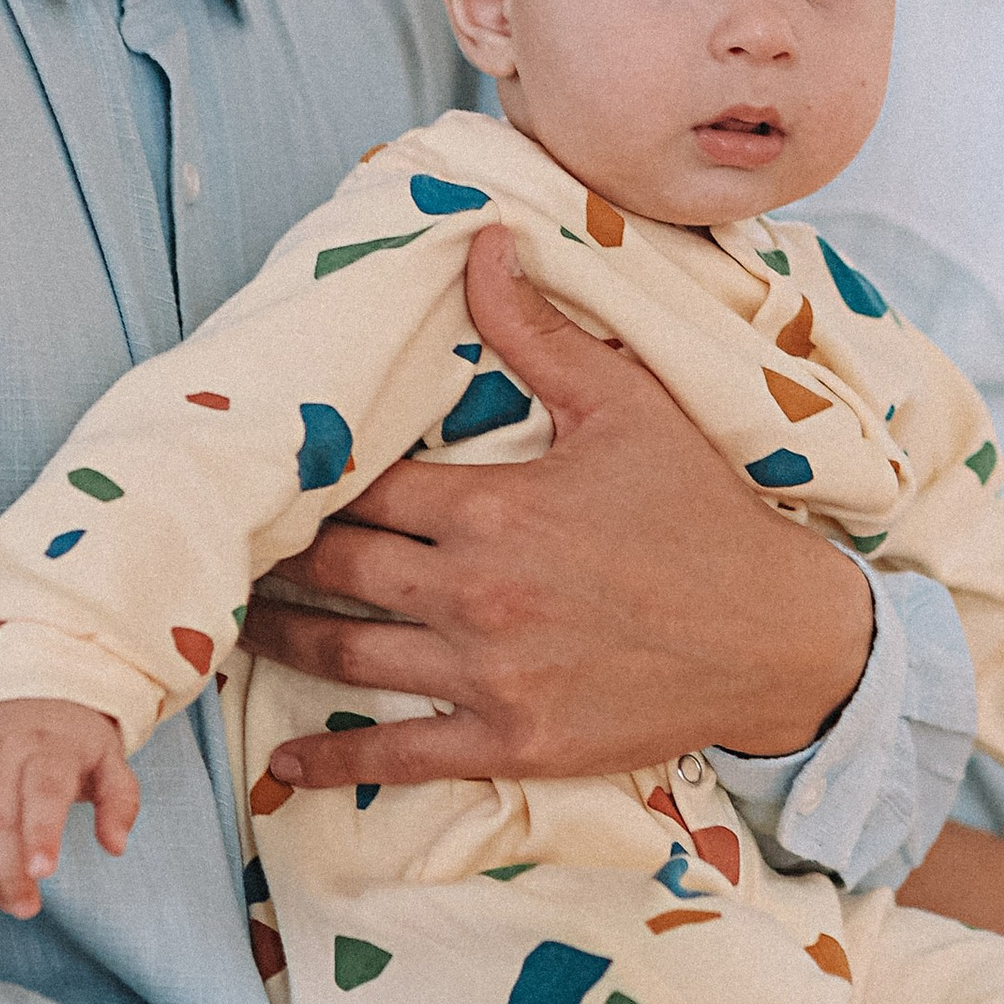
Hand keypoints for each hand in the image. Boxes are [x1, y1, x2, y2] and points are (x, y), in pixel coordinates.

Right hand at [0, 698, 138, 920]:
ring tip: (8, 899)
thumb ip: (120, 802)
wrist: (17, 686)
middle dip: (9, 873)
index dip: (41, 834)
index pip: (42, 791)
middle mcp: (2, 748)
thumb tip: (115, 846)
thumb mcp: (108, 758)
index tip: (43, 873)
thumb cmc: (68, 737)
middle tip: (26, 908)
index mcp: (50, 745)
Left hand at [242, 225, 875, 796]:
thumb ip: (538, 332)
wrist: (775, 636)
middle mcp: (475, 592)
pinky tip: (284, 757)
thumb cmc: (702, 513)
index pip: (365, 487)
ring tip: (236, 625)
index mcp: (493, 507)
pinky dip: (332, 759)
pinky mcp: (509, 741)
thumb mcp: (626, 407)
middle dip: (277, 555)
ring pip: (346, 653)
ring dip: (281, 639)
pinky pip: (399, 753)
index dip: (308, 478)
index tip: (266, 474)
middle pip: (337, 567)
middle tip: (228, 546)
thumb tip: (483, 244)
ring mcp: (488, 675)